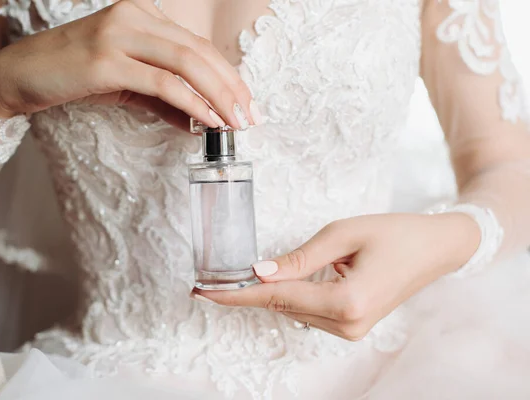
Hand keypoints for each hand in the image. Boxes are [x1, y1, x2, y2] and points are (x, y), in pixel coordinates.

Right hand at [0, 0, 258, 130]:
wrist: (19, 76)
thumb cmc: (73, 76)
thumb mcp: (127, 85)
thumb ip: (164, 99)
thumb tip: (200, 121)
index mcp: (142, 15)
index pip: (197, 45)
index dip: (227, 75)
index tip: (246, 104)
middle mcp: (134, 16)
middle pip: (199, 51)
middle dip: (231, 87)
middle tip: (250, 117)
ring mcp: (119, 34)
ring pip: (187, 63)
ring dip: (219, 96)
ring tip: (236, 123)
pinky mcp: (106, 60)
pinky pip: (162, 82)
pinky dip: (190, 103)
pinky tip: (207, 122)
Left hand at [193, 213, 480, 340]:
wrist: (436, 249)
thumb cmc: (395, 234)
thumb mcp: (342, 234)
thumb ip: (298, 258)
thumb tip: (258, 273)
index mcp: (345, 301)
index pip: (276, 297)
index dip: (236, 295)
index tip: (203, 293)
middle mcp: (347, 324)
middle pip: (282, 306)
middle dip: (246, 293)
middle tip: (210, 281)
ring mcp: (351, 330)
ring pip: (293, 310)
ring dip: (269, 293)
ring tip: (239, 280)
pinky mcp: (352, 326)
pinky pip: (308, 312)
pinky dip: (289, 297)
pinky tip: (277, 283)